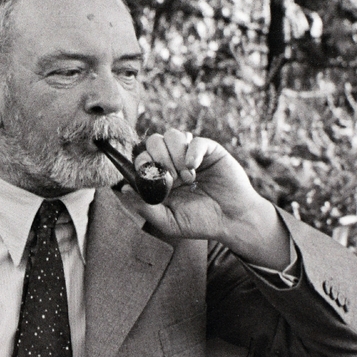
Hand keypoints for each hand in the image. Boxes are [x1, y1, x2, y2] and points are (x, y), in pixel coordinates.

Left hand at [121, 128, 291, 267]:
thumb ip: (146, 207)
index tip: (152, 178)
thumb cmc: (200, 222)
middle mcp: (173, 162)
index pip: (141, 157)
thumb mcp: (168, 221)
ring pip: (172, 135)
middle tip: (172, 179)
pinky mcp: (209, 150)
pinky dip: (191, 152)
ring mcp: (190, 154)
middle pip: (153, 141)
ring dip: (176, 156)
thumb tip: (124, 189)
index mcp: (160, 177)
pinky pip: (194, 139)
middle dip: (159, 158)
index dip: (143, 163)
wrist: (232, 219)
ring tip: (188, 178)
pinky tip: (195, 168)